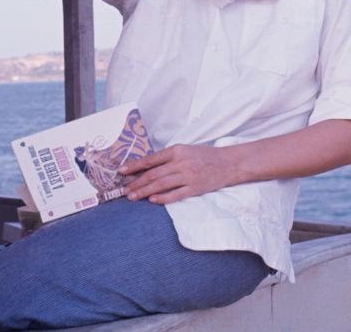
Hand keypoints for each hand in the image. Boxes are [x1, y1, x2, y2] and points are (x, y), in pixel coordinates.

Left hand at [118, 144, 233, 204]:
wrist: (229, 163)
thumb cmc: (205, 156)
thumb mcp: (185, 150)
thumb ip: (168, 157)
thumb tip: (147, 167)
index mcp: (177, 150)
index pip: (151, 159)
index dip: (135, 166)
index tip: (121, 172)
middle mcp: (181, 162)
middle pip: (153, 174)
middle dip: (136, 182)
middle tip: (124, 190)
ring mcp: (188, 175)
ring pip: (161, 184)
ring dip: (144, 191)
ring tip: (133, 197)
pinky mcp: (195, 188)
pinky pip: (176, 194)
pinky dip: (163, 198)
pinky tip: (152, 200)